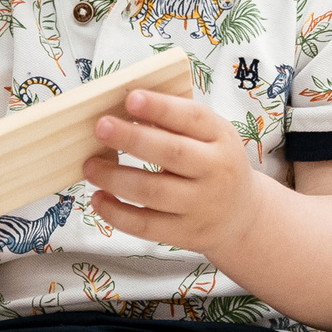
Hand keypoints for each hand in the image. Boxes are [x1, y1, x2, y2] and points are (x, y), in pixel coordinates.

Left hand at [82, 88, 267, 259]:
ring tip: (90, 167)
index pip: (193, 118)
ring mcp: (201, 205)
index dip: (161, 107)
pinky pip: (146, 225)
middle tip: (101, 127)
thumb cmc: (213, 163)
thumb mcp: (209, 136)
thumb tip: (124, 105)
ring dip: (115, 178)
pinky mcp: (186, 233)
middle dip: (132, 139)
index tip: (131, 98)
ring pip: (153, 192)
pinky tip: (99, 199)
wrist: (242, 216)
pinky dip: (117, 213)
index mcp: (221, 137)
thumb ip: (175, 122)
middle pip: (172, 153)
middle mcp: (216, 171)